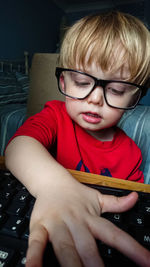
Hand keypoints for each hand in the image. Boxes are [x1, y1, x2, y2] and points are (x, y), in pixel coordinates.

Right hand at [25, 182, 149, 266]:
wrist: (51, 181)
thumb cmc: (76, 194)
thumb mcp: (98, 197)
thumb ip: (117, 203)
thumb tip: (136, 198)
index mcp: (91, 217)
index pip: (114, 235)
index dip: (132, 249)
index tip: (147, 263)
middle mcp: (76, 222)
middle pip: (87, 247)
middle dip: (95, 265)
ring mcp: (56, 225)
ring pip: (64, 248)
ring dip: (70, 264)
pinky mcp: (39, 227)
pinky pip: (36, 244)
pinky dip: (35, 257)